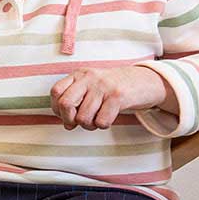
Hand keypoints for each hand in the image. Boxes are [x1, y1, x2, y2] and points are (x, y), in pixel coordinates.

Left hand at [49, 65, 176, 130]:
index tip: (65, 115)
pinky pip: (101, 121)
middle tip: (77, 123)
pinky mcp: (118, 97)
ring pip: (83, 117)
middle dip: (69, 119)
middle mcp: (90, 77)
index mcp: (80, 74)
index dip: (56, 108)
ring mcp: (104, 86)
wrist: (142, 80)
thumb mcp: (91, 87)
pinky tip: (108, 118)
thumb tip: (67, 125)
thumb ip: (76, 102)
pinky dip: (103, 125)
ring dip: (88, 125)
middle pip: (65, 104)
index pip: (56, 91)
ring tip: (96, 120)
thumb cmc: (111, 88)